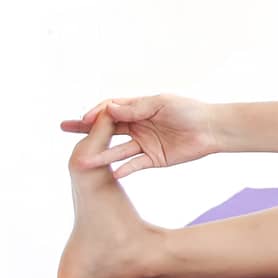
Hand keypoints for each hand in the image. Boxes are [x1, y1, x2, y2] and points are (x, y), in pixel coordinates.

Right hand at [59, 93, 219, 178]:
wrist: (213, 129)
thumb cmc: (190, 110)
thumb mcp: (162, 104)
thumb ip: (136, 108)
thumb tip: (109, 109)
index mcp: (140, 108)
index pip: (111, 110)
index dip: (96, 113)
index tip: (83, 119)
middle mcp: (138, 125)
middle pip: (107, 129)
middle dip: (86, 130)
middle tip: (65, 129)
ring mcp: (144, 143)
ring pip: (117, 150)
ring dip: (101, 155)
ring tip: (83, 162)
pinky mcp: (153, 158)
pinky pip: (134, 165)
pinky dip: (123, 169)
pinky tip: (111, 174)